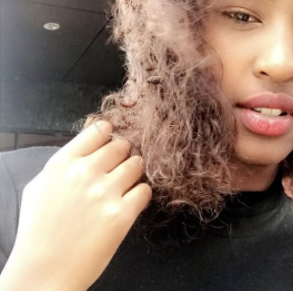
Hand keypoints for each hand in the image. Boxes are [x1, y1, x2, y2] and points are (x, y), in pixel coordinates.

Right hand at [1, 120, 151, 290]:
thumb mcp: (39, 187)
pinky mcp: (122, 214)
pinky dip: (141, 194)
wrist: (43, 273)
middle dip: (123, 153)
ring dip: (134, 172)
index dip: (109, 134)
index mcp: (63, 163)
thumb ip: (64, 165)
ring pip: (137, 163)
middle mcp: (85, 172)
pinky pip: (145, 190)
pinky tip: (130, 202)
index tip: (112, 140)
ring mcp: (105, 192)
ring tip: (125, 184)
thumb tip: (88, 150)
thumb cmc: (38, 232)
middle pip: (122, 144)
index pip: (99, 130)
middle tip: (120, 165)